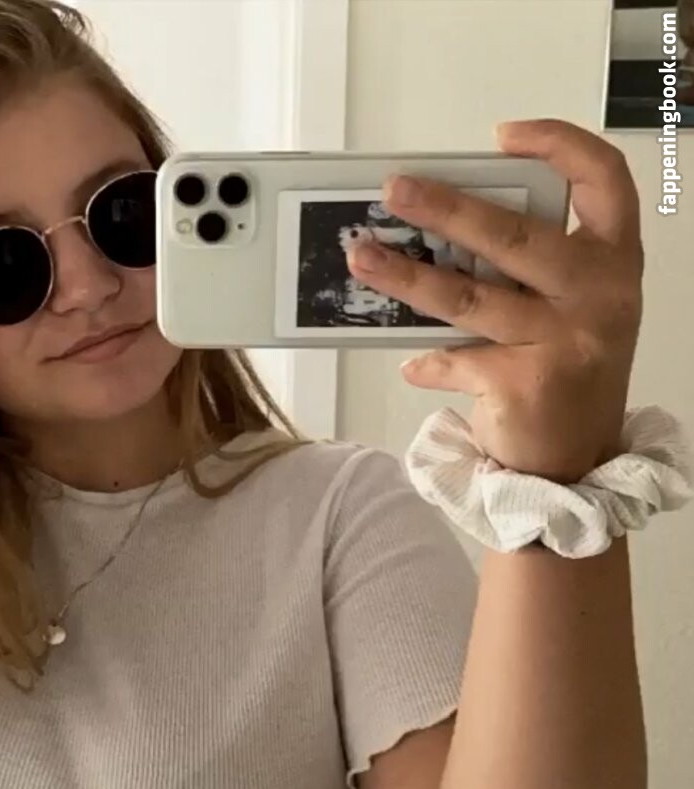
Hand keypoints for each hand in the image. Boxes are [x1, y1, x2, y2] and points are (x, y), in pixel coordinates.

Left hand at [346, 119, 643, 483]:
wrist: (573, 465)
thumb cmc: (562, 372)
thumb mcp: (563, 310)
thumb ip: (523, 272)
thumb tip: (435, 238)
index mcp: (611, 261)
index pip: (603, 181)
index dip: (559, 146)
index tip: (504, 137)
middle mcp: (599, 293)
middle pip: (513, 235)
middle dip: (444, 208)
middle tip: (394, 190)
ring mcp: (568, 338)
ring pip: (467, 295)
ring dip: (405, 276)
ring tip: (362, 258)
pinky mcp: (530, 381)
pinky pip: (456, 356)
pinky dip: (428, 361)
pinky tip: (413, 363)